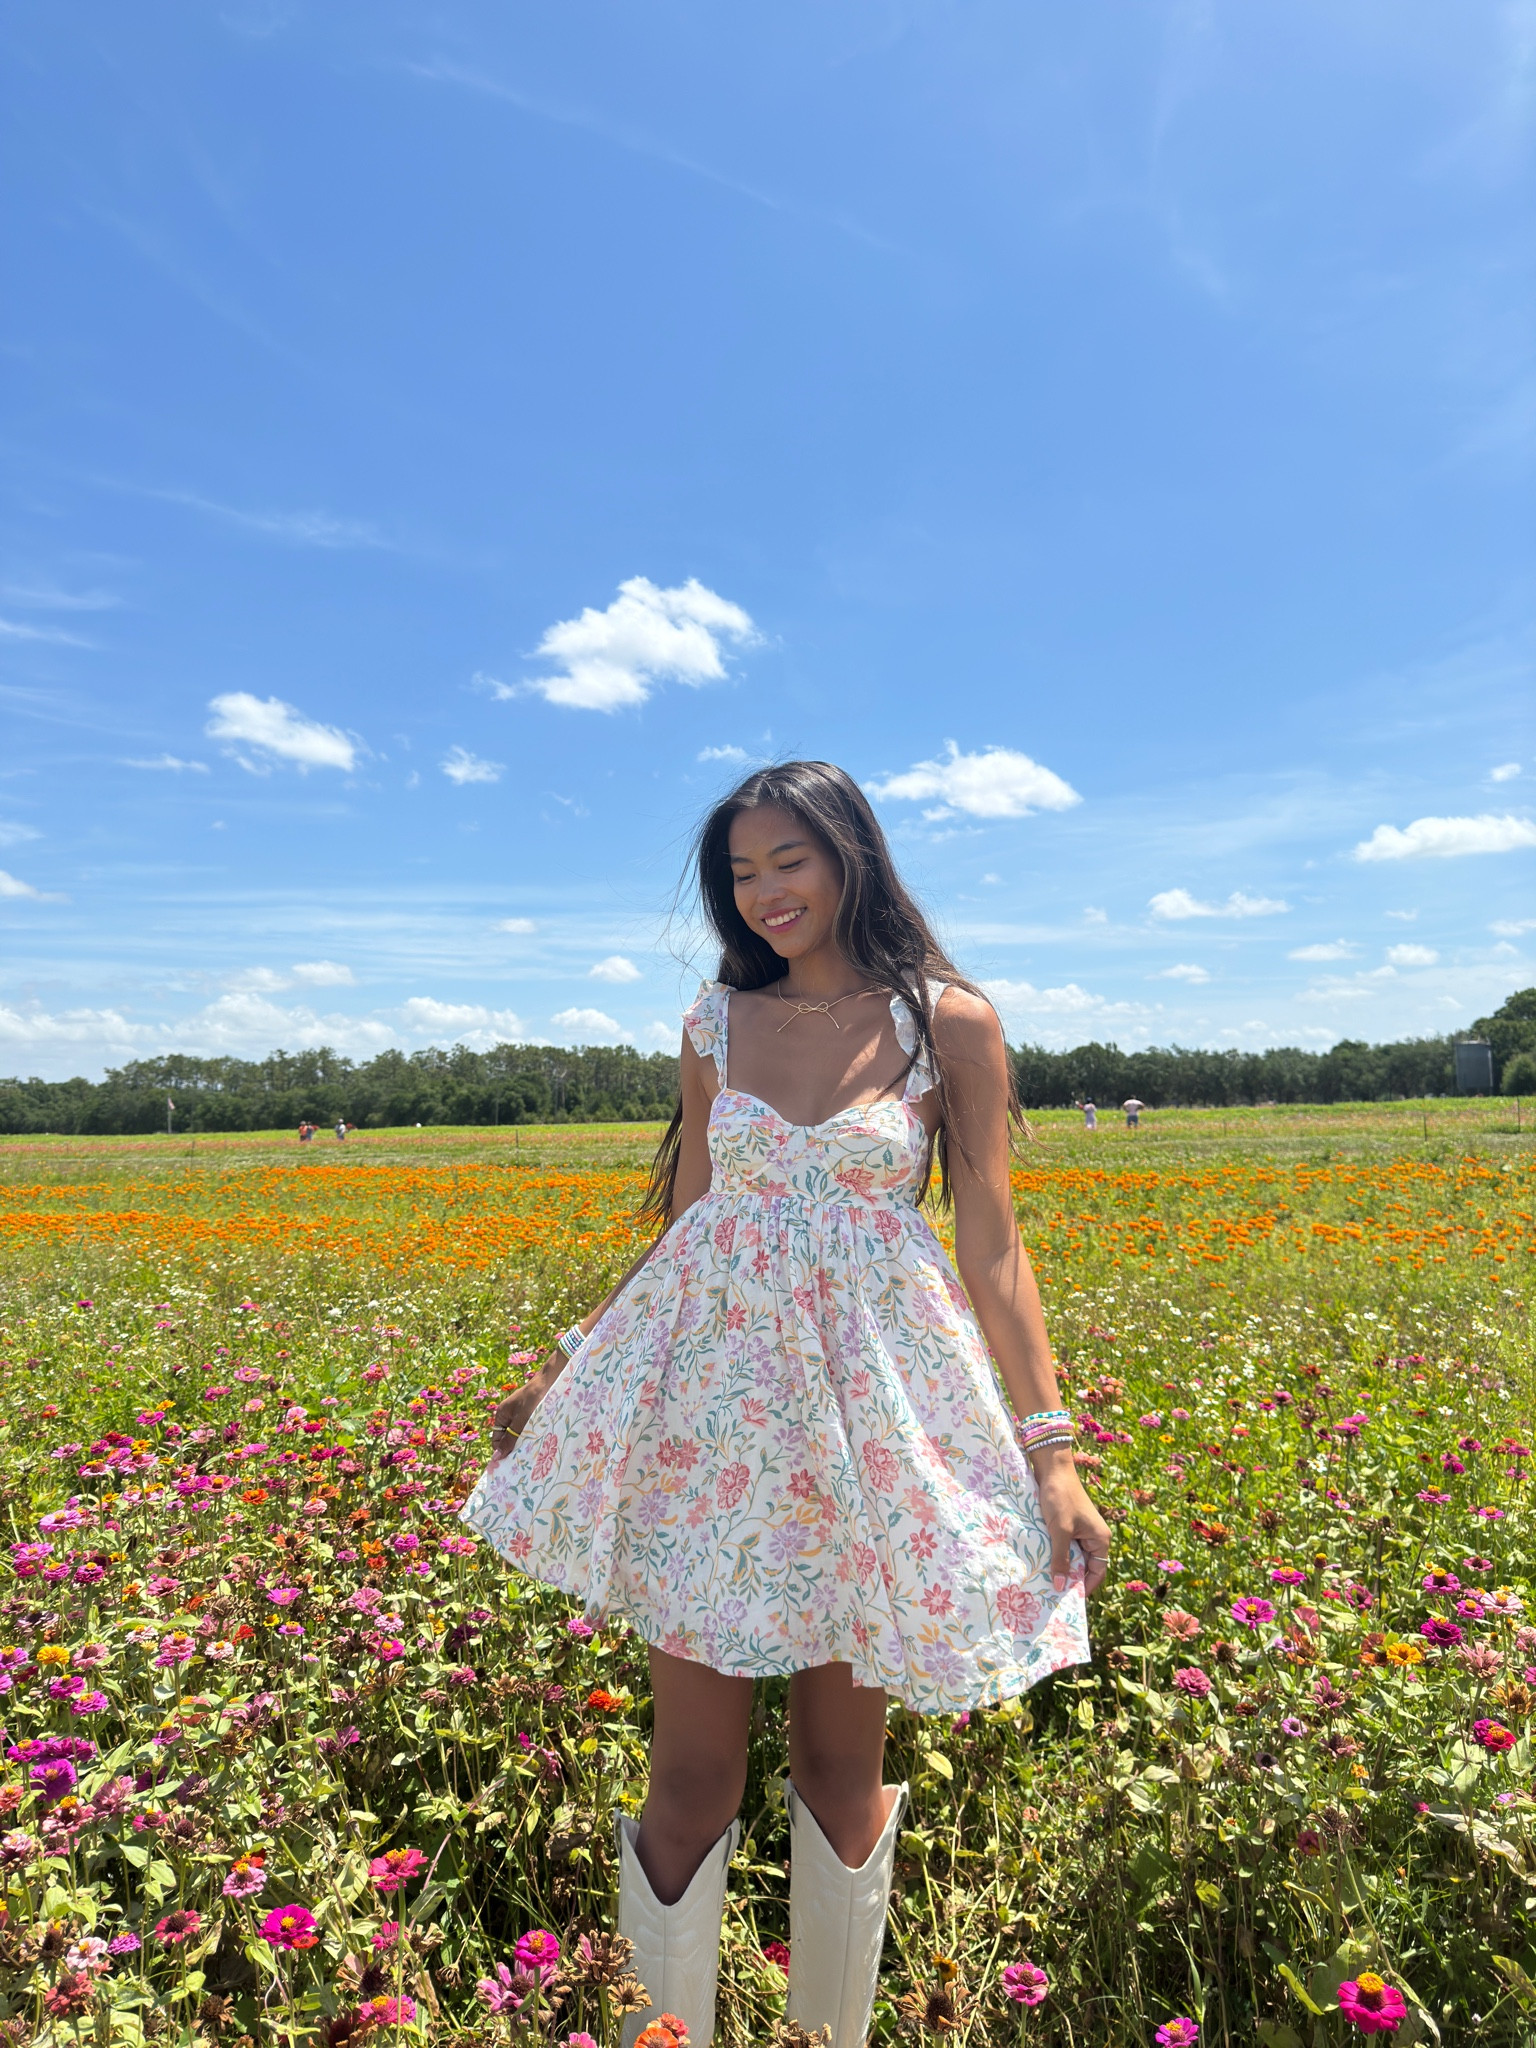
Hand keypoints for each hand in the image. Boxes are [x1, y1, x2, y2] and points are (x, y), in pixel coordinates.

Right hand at [488, 1350, 565, 1465]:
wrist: (552, 1380)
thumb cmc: (535, 1398)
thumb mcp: (522, 1420)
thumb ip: (510, 1438)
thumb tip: (496, 1457)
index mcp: (501, 1415)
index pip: (497, 1441)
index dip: (502, 1452)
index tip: (511, 1465)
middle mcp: (509, 1416)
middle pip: (508, 1439)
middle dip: (515, 1449)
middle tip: (525, 1462)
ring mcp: (521, 1416)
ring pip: (520, 1436)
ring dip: (526, 1443)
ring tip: (534, 1454)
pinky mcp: (532, 1416)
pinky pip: (529, 1430)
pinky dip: (534, 1436)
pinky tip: (541, 1444)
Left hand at [1029, 1448, 1112, 1596]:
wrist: (1052, 1469)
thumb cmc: (1060, 1497)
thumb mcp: (1060, 1530)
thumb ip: (1060, 1558)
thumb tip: (1060, 1586)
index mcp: (1100, 1539)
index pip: (1097, 1572)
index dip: (1084, 1587)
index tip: (1068, 1600)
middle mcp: (1094, 1537)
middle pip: (1085, 1566)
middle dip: (1070, 1578)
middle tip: (1052, 1594)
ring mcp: (1080, 1531)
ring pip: (1073, 1556)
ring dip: (1061, 1566)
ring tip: (1045, 1581)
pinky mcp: (1068, 1526)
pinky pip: (1064, 1546)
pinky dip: (1055, 1554)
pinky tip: (1042, 1562)